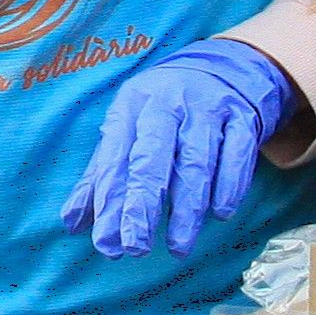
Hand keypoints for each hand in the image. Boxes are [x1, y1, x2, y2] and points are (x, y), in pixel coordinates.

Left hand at [64, 38, 297, 257]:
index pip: (115, 158)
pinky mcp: (243, 117)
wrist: (224, 68)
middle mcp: (167, 104)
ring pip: (195, 162)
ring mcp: (207, 109)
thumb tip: (72, 222)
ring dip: (186, 209)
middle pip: (152, 158)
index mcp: (131, 106)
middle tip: (136, 247)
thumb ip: (101, 176)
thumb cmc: (164, 109)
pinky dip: (228, 187)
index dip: (109, 202)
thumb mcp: (128, 128)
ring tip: (177, 246)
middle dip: (142, 205)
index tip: (106, 242)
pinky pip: (236, 155)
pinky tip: (220, 214)